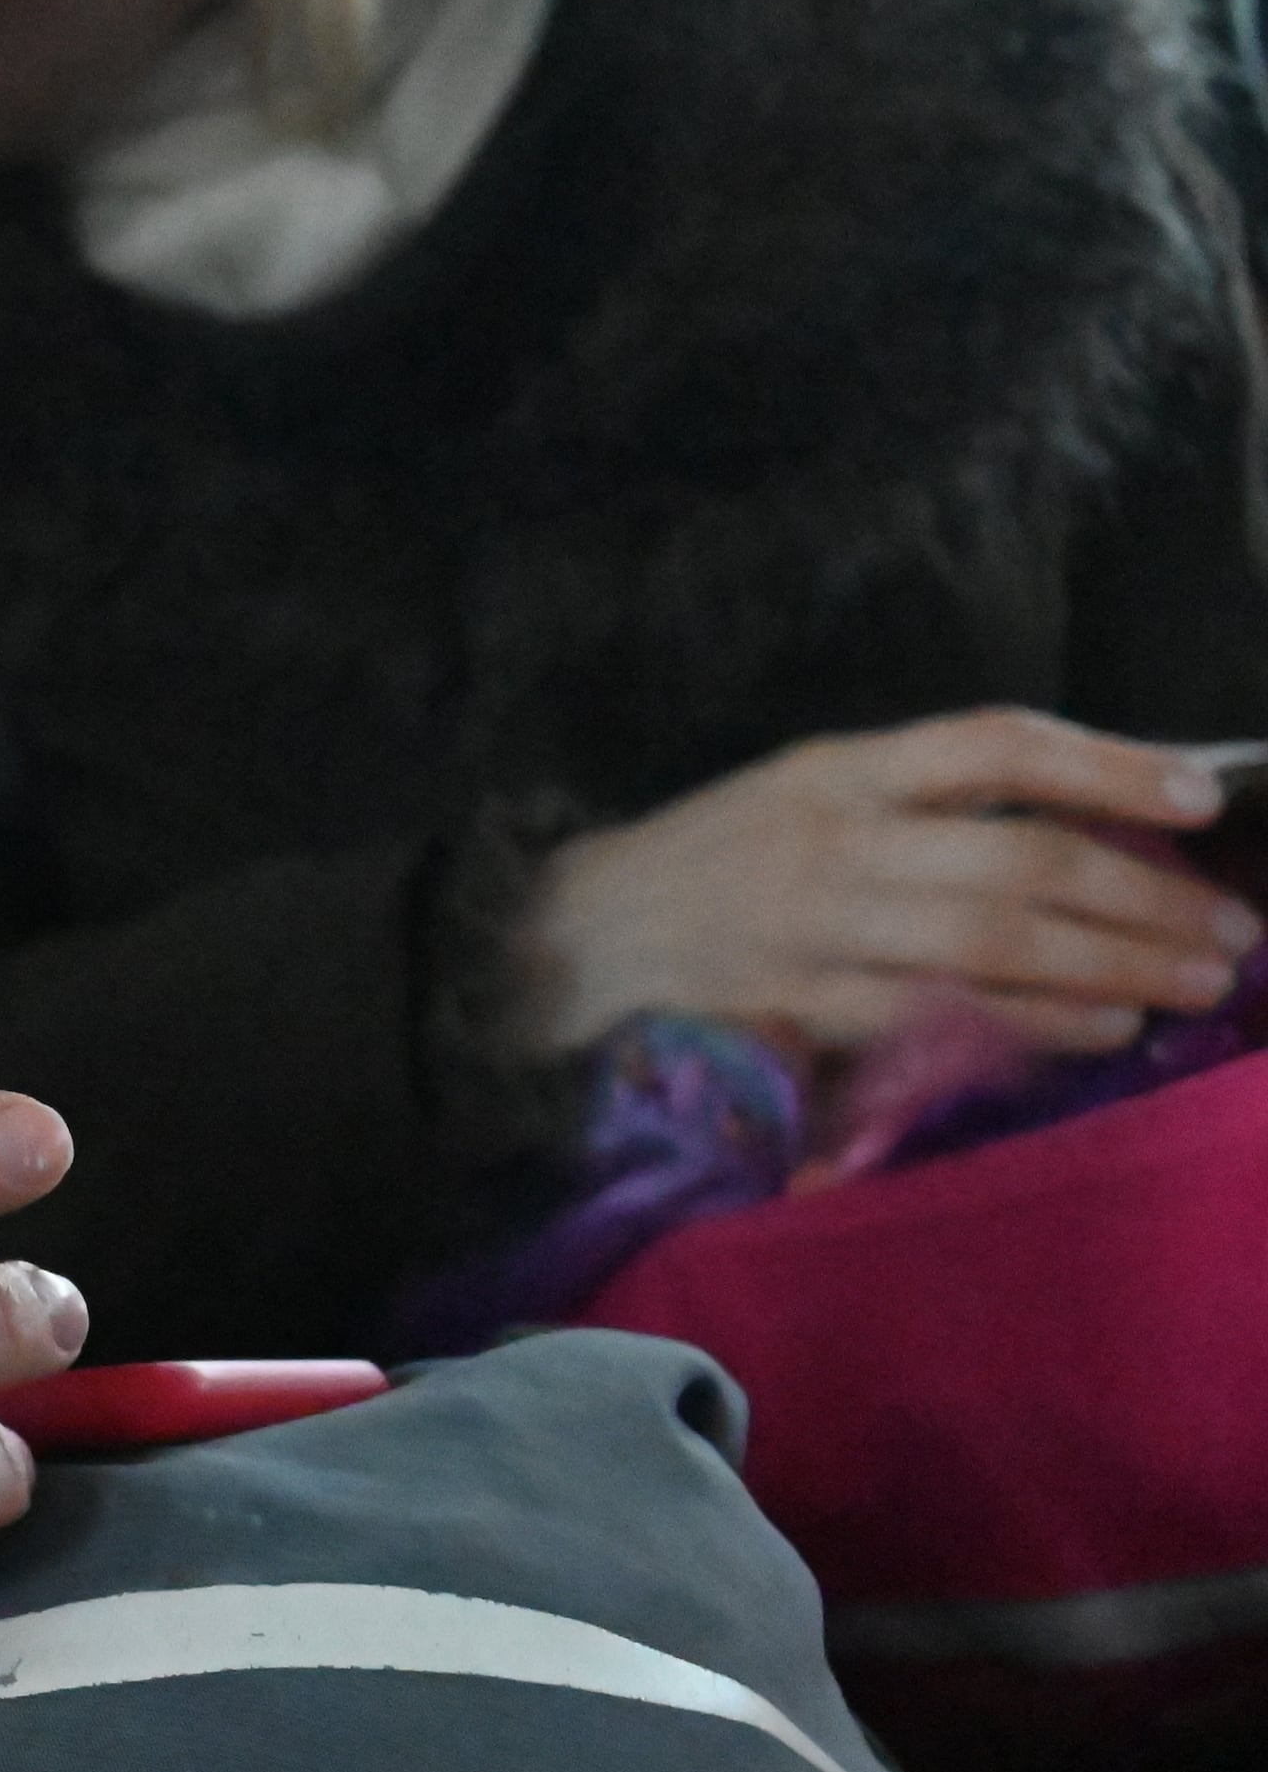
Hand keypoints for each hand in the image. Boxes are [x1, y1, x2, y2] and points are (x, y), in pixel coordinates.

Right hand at [514, 712, 1254, 1061]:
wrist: (570, 946)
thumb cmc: (709, 865)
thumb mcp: (803, 794)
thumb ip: (922, 801)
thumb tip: (1084, 819)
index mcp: (838, 772)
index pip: (992, 744)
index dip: (1105, 765)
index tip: (1200, 796)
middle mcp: (834, 843)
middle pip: (1017, 859)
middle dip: (1143, 897)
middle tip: (1233, 931)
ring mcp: (817, 932)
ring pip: (993, 943)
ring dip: (1114, 965)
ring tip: (1197, 980)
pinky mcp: (803, 1011)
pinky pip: (942, 1017)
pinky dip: (1036, 1023)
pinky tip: (1104, 1026)